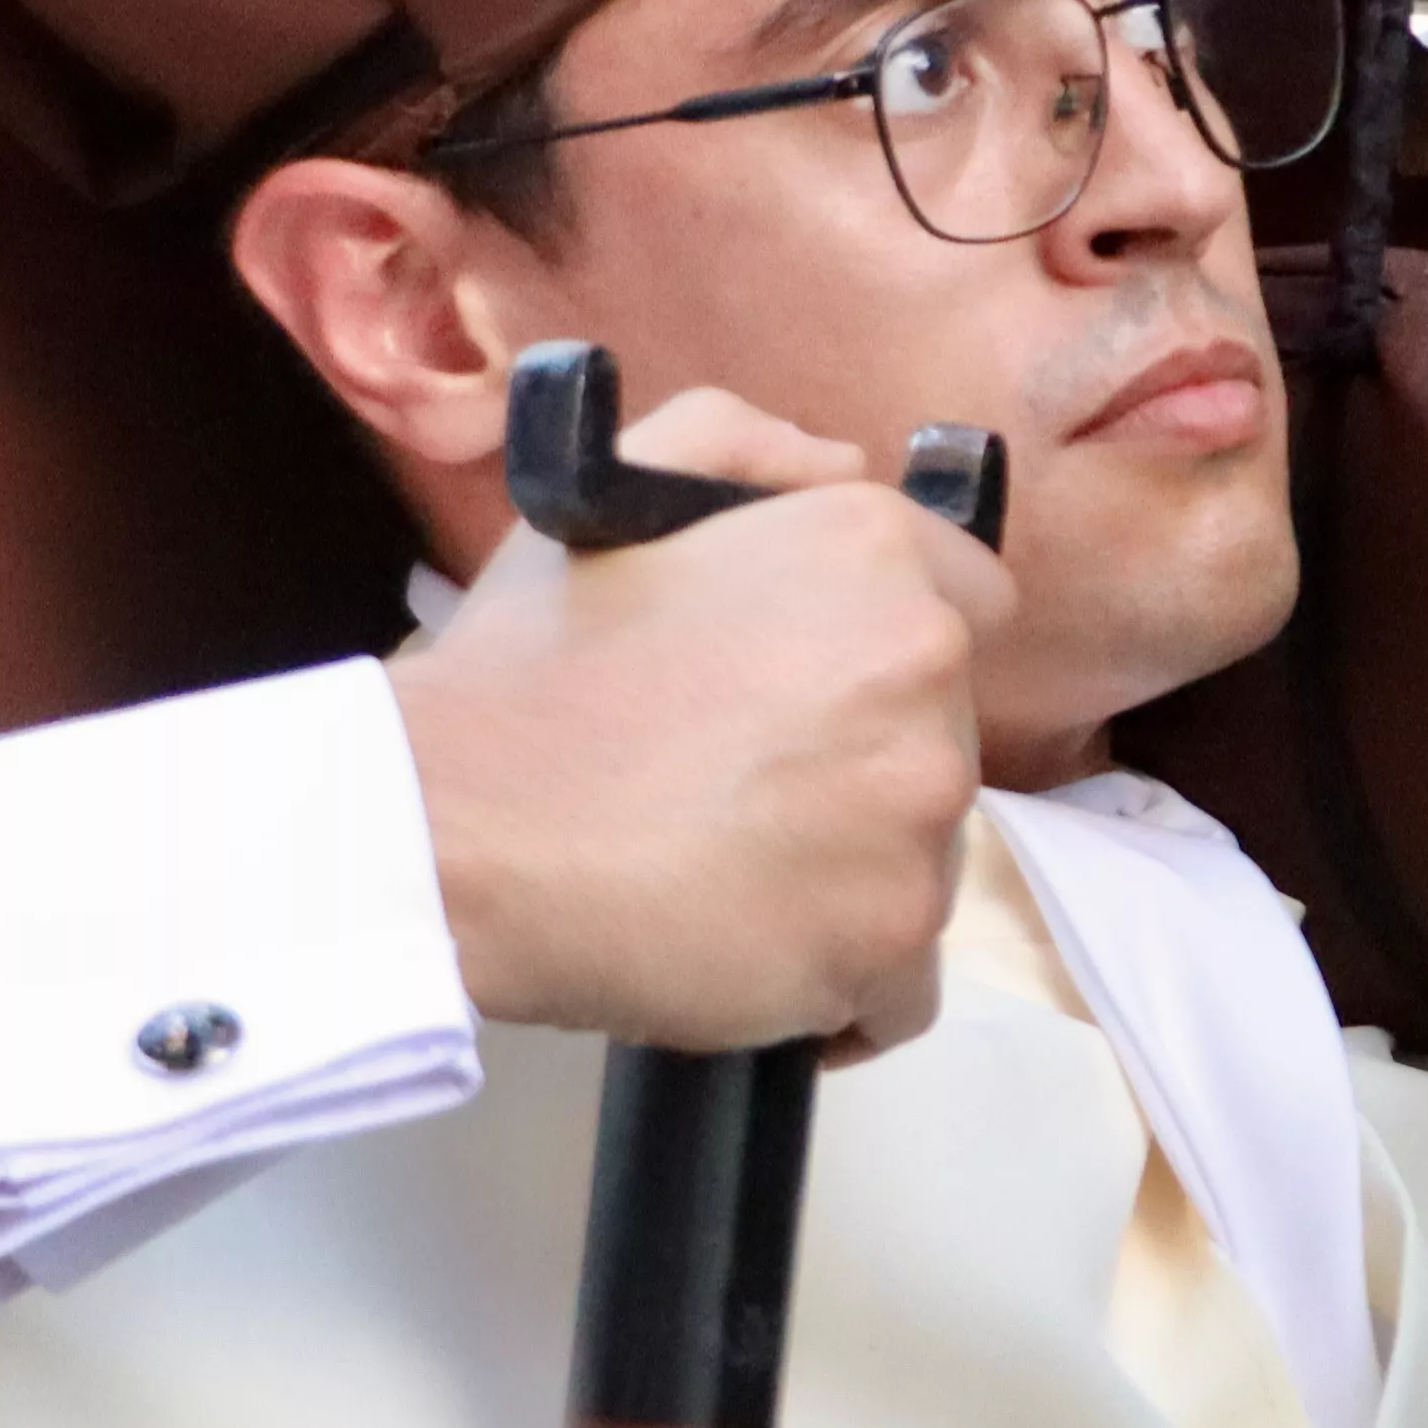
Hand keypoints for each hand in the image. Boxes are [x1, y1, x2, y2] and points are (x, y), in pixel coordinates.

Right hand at [389, 390, 1008, 1054]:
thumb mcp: (613, 494)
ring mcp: (917, 810)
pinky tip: (751, 952)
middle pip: (945, 735)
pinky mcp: (891, 936)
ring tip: (726, 872)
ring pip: (925, 856)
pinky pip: (904, 980)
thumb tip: (846, 468)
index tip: (822, 695)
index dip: (888, 650)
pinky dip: (840, 980)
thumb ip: (748, 447)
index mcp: (870, 550)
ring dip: (848, 872)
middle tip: (739, 788)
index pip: (971, 599)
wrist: (456, 829)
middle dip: (863, 761)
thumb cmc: (524, 674)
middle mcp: (923, 667)